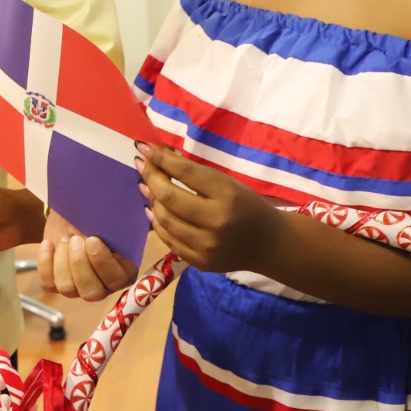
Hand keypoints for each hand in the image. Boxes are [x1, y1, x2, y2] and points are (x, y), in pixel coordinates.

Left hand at [36, 209, 136, 301]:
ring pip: (67, 288)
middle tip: (75, 239)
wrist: (73, 212)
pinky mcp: (56, 282)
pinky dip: (46, 262)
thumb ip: (132, 218)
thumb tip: (147, 208)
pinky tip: (49, 243)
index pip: (117, 280)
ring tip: (65, 238)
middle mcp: (102, 285)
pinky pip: (48, 283)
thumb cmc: (99, 214)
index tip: (93, 239)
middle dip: (80, 264)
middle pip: (91, 292)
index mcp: (124, 271)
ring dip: (63, 261)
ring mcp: (78, 287)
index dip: (103, 263)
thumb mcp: (117, 214)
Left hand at [136, 141, 280, 273]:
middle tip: (142, 165)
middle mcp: (216, 222)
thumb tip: (158, 158)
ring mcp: (206, 247)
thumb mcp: (227, 183)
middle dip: (151, 177)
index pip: (186, 173)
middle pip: (169, 198)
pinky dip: (157, 222)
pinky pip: (168, 240)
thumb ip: (194, 174)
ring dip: (151, 199)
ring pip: (164, 220)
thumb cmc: (247, 205)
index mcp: (227, 195)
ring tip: (147, 185)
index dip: (161, 159)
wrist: (268, 243)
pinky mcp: (200, 262)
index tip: (144, 147)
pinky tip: (154, 209)